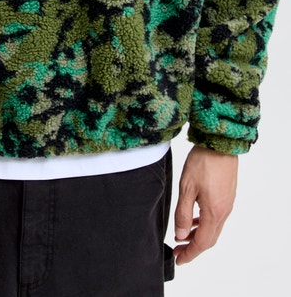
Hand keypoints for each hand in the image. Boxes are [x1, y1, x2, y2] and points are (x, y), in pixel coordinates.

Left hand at [173, 145, 237, 264]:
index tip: (179, 259)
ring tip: (183, 237)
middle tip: (178, 251)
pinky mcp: (226, 196)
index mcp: (214, 212)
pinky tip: (194, 219)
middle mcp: (223, 211)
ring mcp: (226, 204)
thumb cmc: (203, 162)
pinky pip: (216, 217)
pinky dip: (204, 224)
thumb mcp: (187, 187)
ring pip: (213, 228)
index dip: (190, 253)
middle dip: (193, 247)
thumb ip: (183, 213)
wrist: (220, 144)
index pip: (202, 242)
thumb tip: (181, 235)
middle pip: (209, 238)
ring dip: (198, 235)